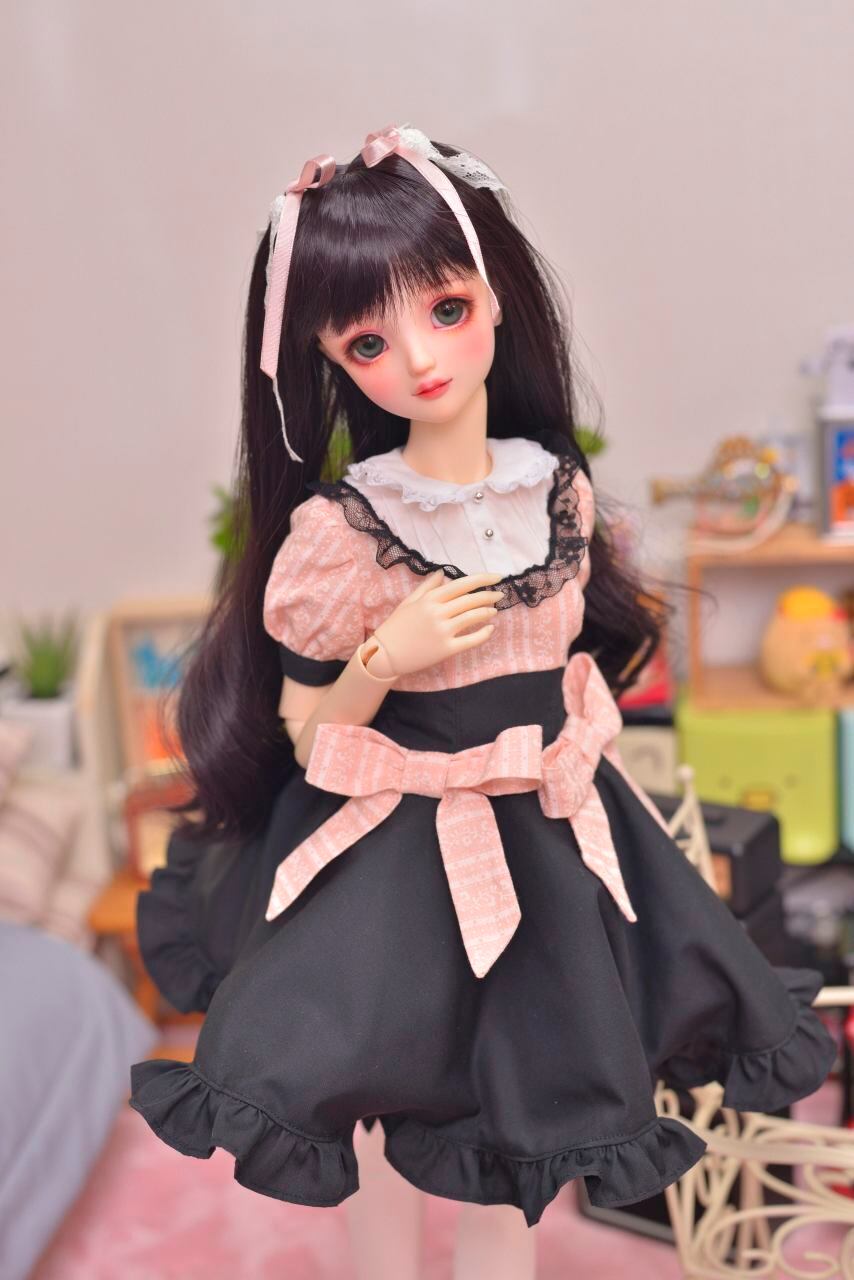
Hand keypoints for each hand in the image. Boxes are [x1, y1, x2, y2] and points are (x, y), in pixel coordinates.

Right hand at [367, 569, 504, 677]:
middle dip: (489, 595)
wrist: (385, 654)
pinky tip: (490, 629)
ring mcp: (442, 631)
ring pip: (473, 617)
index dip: (482, 579)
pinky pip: (470, 640)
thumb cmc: (396, 626)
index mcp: (430, 599)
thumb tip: (442, 573)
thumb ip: (427, 587)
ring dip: (487, 612)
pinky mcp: (446, 649)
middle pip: (470, 600)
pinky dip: (483, 634)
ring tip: (494, 610)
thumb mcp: (409, 602)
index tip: (497, 577)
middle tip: (500, 594)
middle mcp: (438, 613)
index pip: (462, 584)